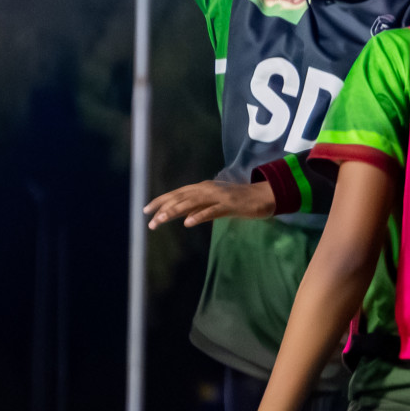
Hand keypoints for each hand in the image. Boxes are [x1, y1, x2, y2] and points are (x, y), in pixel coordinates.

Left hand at [144, 180, 276, 228]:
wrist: (264, 196)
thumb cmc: (238, 200)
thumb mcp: (213, 201)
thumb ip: (198, 205)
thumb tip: (180, 213)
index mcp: (201, 188)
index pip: (176, 193)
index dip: (160, 201)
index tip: (145, 210)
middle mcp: (206, 189)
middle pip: (180, 198)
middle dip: (163, 209)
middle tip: (150, 222)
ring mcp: (218, 196)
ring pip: (191, 203)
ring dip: (175, 211)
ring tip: (161, 220)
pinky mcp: (230, 205)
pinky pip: (212, 211)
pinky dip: (199, 216)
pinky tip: (188, 222)